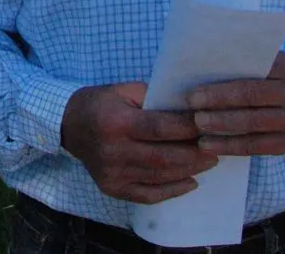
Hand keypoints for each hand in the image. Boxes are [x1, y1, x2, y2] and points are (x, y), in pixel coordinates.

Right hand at [61, 82, 218, 203]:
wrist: (67, 125)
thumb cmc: (99, 103)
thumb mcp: (122, 90)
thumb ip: (153, 97)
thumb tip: (186, 108)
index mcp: (116, 123)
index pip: (159, 128)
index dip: (188, 128)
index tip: (210, 123)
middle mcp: (113, 151)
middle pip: (164, 157)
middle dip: (195, 153)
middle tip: (217, 147)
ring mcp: (112, 173)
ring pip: (159, 177)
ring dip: (189, 170)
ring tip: (209, 161)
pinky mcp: (112, 188)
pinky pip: (148, 195)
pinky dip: (172, 191)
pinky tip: (190, 182)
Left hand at [188, 52, 284, 156]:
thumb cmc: (264, 78)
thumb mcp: (259, 65)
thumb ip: (238, 64)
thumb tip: (195, 70)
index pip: (252, 72)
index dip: (221, 85)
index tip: (193, 93)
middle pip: (251, 97)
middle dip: (218, 103)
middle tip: (192, 109)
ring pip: (253, 124)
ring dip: (222, 125)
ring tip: (198, 126)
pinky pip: (256, 146)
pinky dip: (230, 147)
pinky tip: (209, 146)